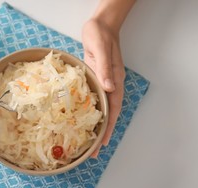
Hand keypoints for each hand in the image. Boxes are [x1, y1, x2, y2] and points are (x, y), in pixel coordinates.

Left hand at [82, 18, 125, 156]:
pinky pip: (94, 101)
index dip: (108, 128)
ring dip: (96, 127)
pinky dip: (90, 114)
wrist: (100, 25)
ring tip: (88, 144)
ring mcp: (104, 84)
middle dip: (102, 134)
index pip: (112, 110)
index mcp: (114, 81)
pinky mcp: (96, 80)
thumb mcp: (101, 49)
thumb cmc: (100, 34)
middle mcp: (110, 86)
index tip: (102, 144)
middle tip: (93, 153)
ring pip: (101, 110)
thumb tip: (109, 88)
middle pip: (108, 115)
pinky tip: (83, 122)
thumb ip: (105, 69)